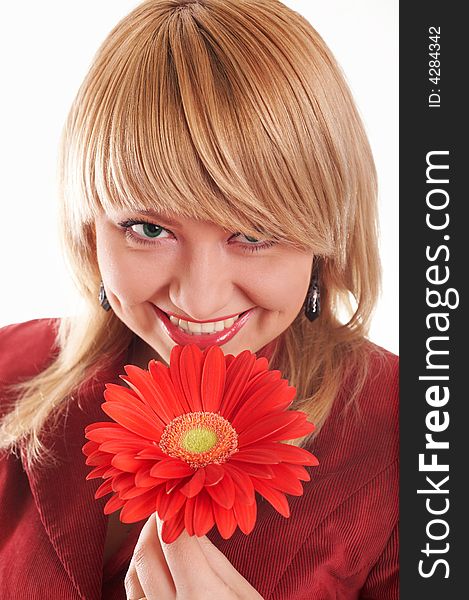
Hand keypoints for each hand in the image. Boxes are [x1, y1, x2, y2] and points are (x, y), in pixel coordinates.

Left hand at [124, 513, 263, 599]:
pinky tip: (154, 565)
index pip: (174, 540)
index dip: (173, 512)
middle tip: (165, 508)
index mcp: (201, 599)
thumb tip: (191, 524)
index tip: (176, 496)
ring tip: (158, 532)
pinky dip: (139, 576)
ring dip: (142, 548)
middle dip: (152, 525)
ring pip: (131, 578)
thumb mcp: (245, 597)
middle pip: (146, 555)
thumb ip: (215, 560)